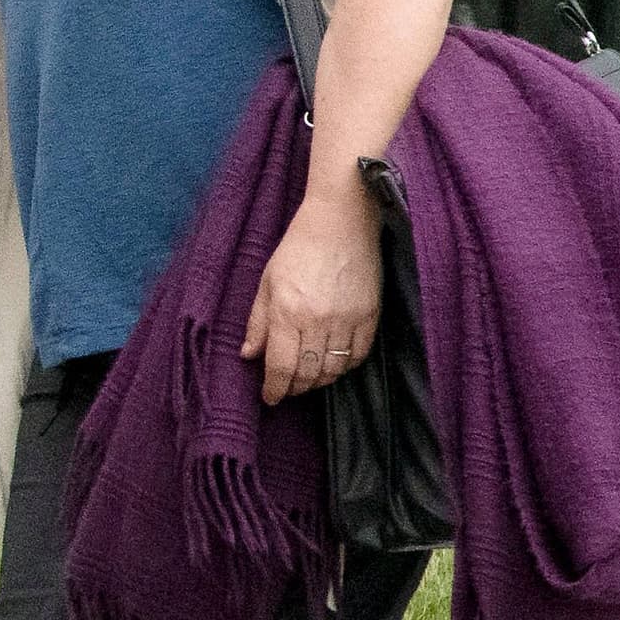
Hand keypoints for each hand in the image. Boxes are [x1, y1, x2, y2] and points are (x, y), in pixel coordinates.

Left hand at [241, 170, 381, 405]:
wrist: (342, 222)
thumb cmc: (298, 248)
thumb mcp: (267, 282)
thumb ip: (257, 322)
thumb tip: (248, 355)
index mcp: (288, 313)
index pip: (281, 367)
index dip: (274, 389)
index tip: (270, 398)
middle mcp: (318, 321)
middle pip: (308, 374)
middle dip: (295, 388)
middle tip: (287, 389)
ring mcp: (348, 320)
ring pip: (334, 370)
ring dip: (319, 381)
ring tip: (308, 379)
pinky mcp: (371, 315)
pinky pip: (358, 356)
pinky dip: (345, 366)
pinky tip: (334, 364)